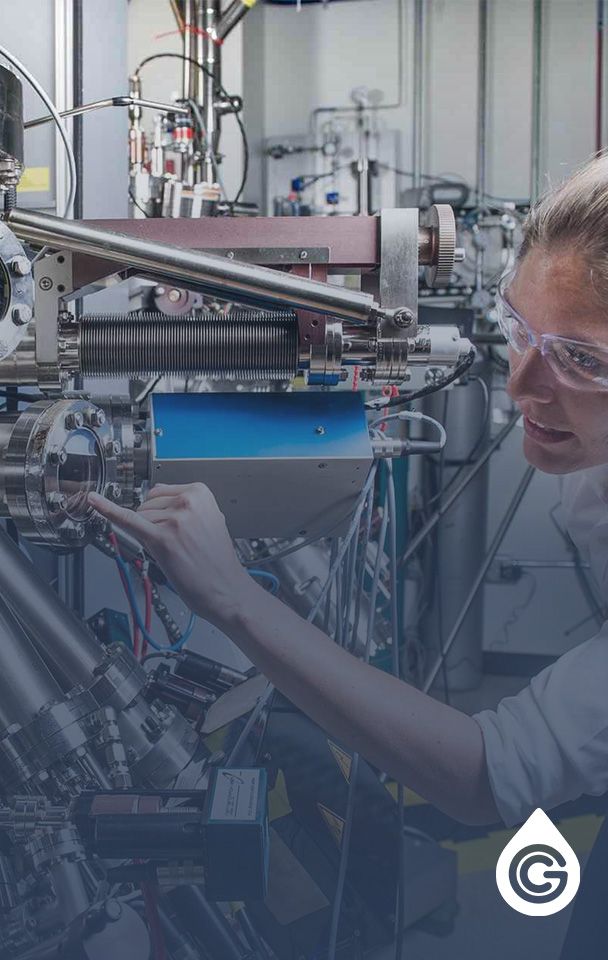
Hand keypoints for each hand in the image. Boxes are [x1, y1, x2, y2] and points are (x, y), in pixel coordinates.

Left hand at [88, 483, 253, 625]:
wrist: (227, 589)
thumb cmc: (218, 561)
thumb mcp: (210, 520)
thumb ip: (185, 506)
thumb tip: (158, 498)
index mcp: (200, 493)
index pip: (159, 491)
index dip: (160, 512)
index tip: (170, 525)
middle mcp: (188, 502)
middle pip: (147, 504)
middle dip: (154, 523)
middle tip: (178, 543)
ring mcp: (174, 519)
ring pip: (139, 518)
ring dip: (150, 535)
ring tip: (176, 551)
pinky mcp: (161, 539)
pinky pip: (128, 521)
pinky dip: (107, 510)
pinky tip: (94, 501)